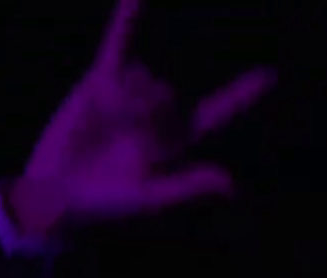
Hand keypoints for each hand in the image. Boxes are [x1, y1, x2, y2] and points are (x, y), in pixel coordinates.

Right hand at [6, 0, 274, 236]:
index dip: (242, 96)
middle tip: (124, 142)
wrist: (57, 194)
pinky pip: (119, 46)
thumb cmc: (106, 207)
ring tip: (107, 126)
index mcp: (178, 142)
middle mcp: (159, 114)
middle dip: (147, 114)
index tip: (270, 76)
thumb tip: (232, 186)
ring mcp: (132, 94)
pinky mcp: (102, 82)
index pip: (218, 114)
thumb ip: (189, 188)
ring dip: (127, 100)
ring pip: (144, 78)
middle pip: (169, 95)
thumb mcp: (150, 201)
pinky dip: (127, 21)